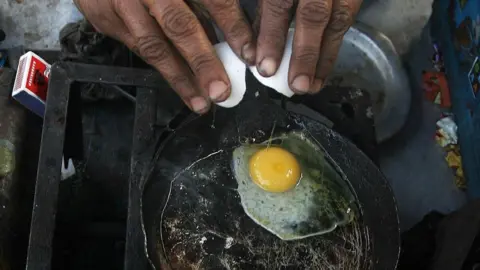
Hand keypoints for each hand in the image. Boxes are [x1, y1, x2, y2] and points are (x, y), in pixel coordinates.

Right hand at [74, 0, 255, 113]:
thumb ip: (204, 4)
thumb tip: (231, 37)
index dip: (232, 26)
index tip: (249, 53)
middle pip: (179, 25)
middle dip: (203, 62)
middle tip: (221, 90)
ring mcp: (123, 2)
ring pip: (154, 45)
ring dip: (180, 79)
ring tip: (200, 102)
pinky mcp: (106, 19)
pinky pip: (139, 49)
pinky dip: (162, 69)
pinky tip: (181, 85)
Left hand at [255, 0, 362, 93]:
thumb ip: (265, 6)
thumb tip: (254, 44)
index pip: (279, 4)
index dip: (272, 36)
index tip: (264, 66)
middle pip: (314, 15)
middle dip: (306, 53)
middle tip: (298, 85)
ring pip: (338, 21)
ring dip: (325, 58)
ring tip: (313, 85)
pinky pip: (347, 20)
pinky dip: (335, 46)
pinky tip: (325, 67)